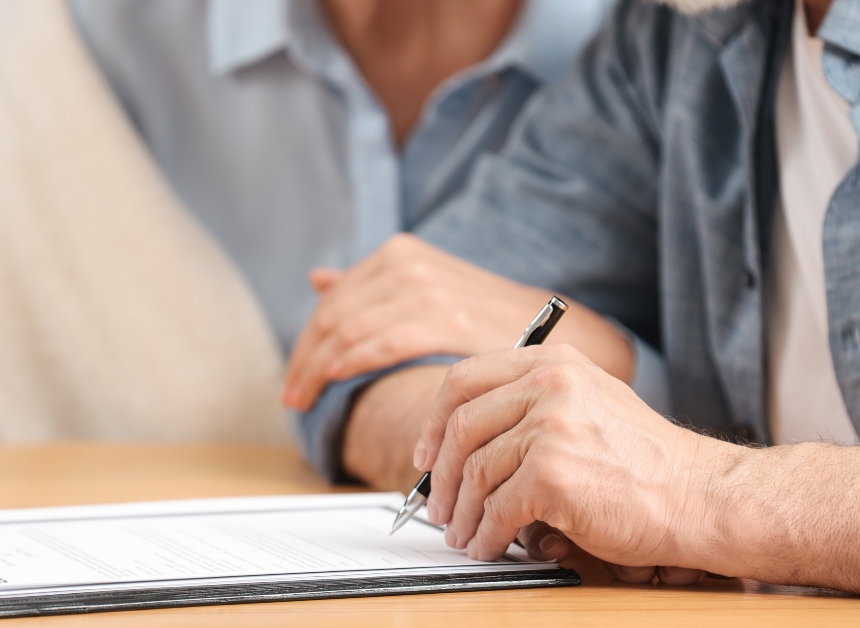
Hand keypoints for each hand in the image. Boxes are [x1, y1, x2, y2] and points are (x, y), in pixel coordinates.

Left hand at [283, 234, 632, 410]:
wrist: (566, 335)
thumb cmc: (497, 327)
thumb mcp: (432, 293)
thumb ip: (375, 287)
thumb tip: (318, 276)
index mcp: (404, 255)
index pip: (334, 300)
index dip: (307, 342)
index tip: (296, 379)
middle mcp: (413, 264)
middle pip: (335, 314)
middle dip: (306, 360)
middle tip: (294, 397)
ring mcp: (430, 288)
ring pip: (349, 330)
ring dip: (319, 370)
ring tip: (308, 402)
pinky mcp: (446, 319)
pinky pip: (381, 341)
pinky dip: (353, 366)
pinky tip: (340, 385)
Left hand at [415, 345, 741, 577]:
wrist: (697, 496)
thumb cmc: (648, 462)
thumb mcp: (590, 404)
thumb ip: (535, 404)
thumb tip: (469, 441)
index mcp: (554, 363)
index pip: (466, 378)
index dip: (435, 419)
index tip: (427, 452)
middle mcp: (550, 383)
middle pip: (461, 426)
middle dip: (440, 475)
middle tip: (436, 505)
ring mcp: (551, 426)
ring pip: (475, 472)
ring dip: (462, 513)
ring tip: (463, 534)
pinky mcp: (552, 473)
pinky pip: (497, 509)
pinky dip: (486, 535)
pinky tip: (489, 546)